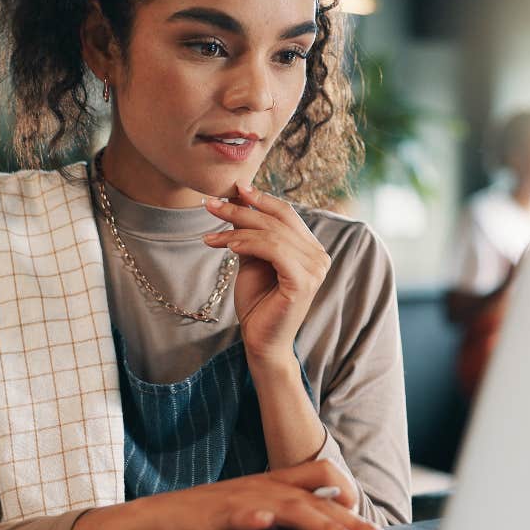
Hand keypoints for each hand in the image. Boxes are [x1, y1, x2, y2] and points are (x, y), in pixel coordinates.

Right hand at [73, 459, 393, 529]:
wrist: (160, 517)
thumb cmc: (210, 516)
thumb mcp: (258, 514)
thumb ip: (288, 519)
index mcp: (276, 483)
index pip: (323, 476)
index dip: (349, 492)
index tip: (372, 522)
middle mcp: (266, 487)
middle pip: (320, 498)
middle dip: (355, 521)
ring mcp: (244, 501)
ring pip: (293, 508)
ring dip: (324, 525)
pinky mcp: (219, 517)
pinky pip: (240, 517)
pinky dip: (254, 519)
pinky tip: (266, 523)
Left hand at [203, 184, 330, 365]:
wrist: (261, 341)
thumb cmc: (258, 302)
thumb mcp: (252, 259)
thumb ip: (250, 232)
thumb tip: (237, 197)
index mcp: (310, 247)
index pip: (285, 213)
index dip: (260, 198)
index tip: (233, 188)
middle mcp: (319, 255)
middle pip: (276, 220)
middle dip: (240, 209)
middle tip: (210, 204)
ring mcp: (315, 269)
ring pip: (272, 234)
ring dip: (236, 229)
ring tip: (210, 235)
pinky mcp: (303, 282)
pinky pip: (274, 251)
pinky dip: (249, 243)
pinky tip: (228, 246)